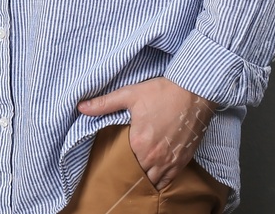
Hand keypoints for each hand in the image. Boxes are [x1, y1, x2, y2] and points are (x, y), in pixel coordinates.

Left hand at [77, 77, 217, 189]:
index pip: (122, 165)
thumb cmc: (162, 92)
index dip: (115, 166)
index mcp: (139, 143)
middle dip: (129, 175)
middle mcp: (155, 156)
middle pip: (137, 176)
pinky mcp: (183, 161)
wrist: (194, 92)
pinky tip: (153, 178)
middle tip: (121, 172)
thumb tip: (81, 107)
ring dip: (144, 180)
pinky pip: (169, 180)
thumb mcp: (130, 94)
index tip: (110, 164)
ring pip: (153, 182)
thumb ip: (104, 104)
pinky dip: (160, 182)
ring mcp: (170, 161)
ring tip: (135, 176)